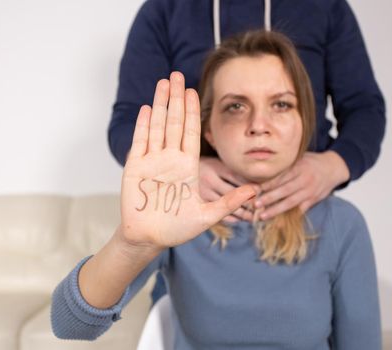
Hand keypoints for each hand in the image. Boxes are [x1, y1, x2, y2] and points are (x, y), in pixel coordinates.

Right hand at [120, 72, 255, 248]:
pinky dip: (143, 125)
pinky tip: (147, 108)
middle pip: (173, 122)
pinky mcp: (135, 168)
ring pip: (157, 126)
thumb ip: (230, 201)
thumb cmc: (178, 229)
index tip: (194, 91)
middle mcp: (170, 159)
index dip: (192, 112)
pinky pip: (140, 142)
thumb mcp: (208, 215)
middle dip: (176, 99)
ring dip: (159, 104)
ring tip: (163, 83)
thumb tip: (256, 191)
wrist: (150, 239)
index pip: (190, 132)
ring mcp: (152, 161)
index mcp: (187, 167)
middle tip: (177, 75)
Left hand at [255, 151, 349, 218]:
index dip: (267, 184)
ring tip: (263, 216)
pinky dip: (289, 216)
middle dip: (269, 198)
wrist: (333, 168)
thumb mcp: (299, 158)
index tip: (255, 189)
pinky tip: (278, 222)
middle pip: (285, 190)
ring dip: (276, 210)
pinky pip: (300, 210)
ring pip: (291, 202)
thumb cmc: (311, 162)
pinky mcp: (313, 200)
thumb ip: (285, 163)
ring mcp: (309, 191)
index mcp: (299, 167)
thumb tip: (263, 167)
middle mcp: (304, 180)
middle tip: (255, 204)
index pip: (281, 177)